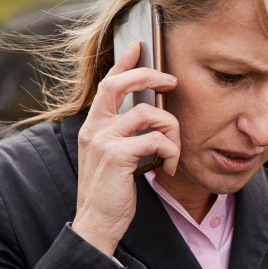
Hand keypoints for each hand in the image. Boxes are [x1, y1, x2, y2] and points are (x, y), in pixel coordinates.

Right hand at [71, 41, 180, 256]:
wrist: (99, 222)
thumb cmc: (113, 192)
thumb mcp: (117, 158)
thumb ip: (127, 136)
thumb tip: (154, 117)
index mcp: (94, 126)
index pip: (107, 84)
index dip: (123, 63)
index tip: (139, 46)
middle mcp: (94, 128)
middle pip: (119, 84)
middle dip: (148, 75)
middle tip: (171, 81)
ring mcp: (103, 140)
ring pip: (149, 114)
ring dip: (171, 131)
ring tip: (173, 153)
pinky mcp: (116, 155)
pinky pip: (156, 139)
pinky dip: (170, 152)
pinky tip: (168, 167)